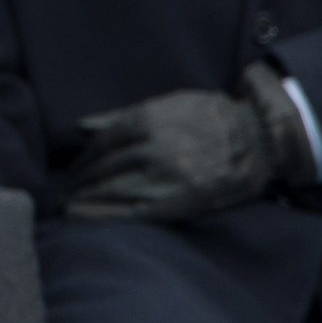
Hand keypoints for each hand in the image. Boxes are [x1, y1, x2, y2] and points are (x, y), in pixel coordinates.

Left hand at [64, 63, 313, 222]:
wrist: (258, 140)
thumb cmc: (209, 119)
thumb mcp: (167, 105)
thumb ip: (121, 116)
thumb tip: (79, 127)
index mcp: (148, 121)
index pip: (102, 142)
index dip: (83, 157)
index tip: (72, 168)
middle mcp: (151, 149)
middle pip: (102, 167)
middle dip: (79, 180)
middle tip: (62, 190)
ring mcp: (163, 177)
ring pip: (110, 189)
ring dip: (83, 198)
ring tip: (66, 204)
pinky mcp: (175, 202)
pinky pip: (128, 211)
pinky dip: (100, 214)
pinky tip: (80, 217)